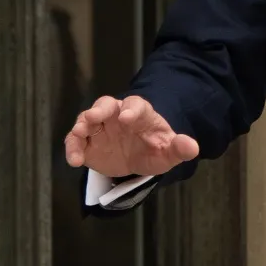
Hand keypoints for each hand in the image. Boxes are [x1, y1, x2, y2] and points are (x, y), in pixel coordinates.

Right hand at [64, 95, 199, 178]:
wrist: (137, 156)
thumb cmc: (154, 148)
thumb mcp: (168, 151)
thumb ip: (179, 148)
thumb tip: (193, 147)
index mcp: (138, 112)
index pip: (135, 105)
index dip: (130, 110)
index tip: (126, 118)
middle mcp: (115, 114)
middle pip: (105, 105)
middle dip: (99, 110)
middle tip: (93, 116)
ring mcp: (99, 127)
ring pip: (86, 120)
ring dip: (81, 126)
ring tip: (80, 136)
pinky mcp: (87, 142)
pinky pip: (76, 141)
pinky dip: (72, 148)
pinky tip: (75, 161)